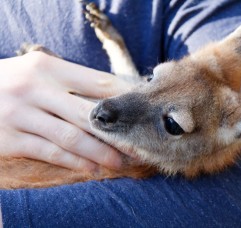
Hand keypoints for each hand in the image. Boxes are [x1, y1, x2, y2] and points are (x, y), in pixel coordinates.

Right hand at [0, 52, 132, 170]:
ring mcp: (21, 114)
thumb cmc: (10, 81)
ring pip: (73, 137)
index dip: (123, 99)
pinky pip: (51, 153)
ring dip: (100, 152)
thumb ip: (69, 81)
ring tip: (120, 162)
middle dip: (118, 132)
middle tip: (139, 145)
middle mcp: (36, 88)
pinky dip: (76, 162)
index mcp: (48, 66)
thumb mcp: (36, 71)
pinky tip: (92, 168)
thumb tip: (109, 96)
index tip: (141, 113)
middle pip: (90, 113)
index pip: (98, 83)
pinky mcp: (10, 139)